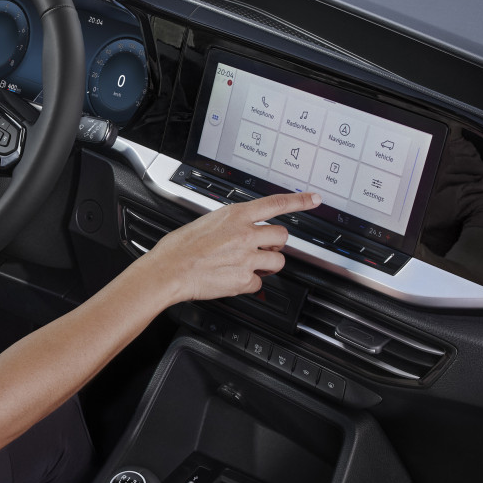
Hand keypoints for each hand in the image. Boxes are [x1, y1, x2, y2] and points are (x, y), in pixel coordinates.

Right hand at [143, 191, 320, 303]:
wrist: (168, 271)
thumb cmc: (178, 248)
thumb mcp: (205, 223)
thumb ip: (228, 225)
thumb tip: (237, 229)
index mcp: (235, 216)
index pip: (276, 204)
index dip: (300, 201)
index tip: (314, 198)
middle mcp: (245, 234)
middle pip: (282, 236)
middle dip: (276, 244)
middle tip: (264, 249)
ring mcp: (247, 257)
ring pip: (277, 261)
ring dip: (267, 266)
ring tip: (250, 267)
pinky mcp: (244, 279)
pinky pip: (259, 283)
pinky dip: (249, 284)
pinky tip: (234, 279)